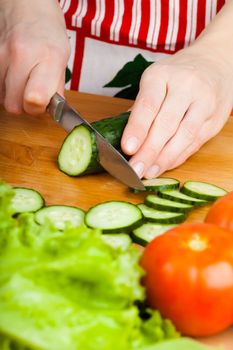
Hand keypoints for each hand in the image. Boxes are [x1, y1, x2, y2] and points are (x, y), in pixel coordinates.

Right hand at [0, 0, 69, 114]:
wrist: (26, 5)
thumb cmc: (48, 33)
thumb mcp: (62, 59)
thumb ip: (56, 87)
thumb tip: (50, 110)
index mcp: (48, 58)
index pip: (35, 99)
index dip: (38, 108)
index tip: (43, 104)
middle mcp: (22, 56)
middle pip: (13, 105)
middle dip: (24, 105)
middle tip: (33, 93)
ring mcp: (2, 55)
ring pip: (1, 97)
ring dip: (13, 95)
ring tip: (23, 80)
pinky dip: (4, 86)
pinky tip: (13, 74)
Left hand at [121, 44, 232, 177]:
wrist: (216, 62)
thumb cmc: (177, 74)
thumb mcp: (155, 79)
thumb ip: (141, 107)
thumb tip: (123, 136)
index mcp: (162, 74)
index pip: (148, 105)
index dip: (137, 129)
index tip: (127, 148)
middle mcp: (186, 86)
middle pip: (166, 124)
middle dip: (148, 151)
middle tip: (135, 169)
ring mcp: (204, 102)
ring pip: (184, 136)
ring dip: (164, 159)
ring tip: (148, 172)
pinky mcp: (215, 118)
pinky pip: (195, 142)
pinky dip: (178, 157)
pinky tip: (164, 165)